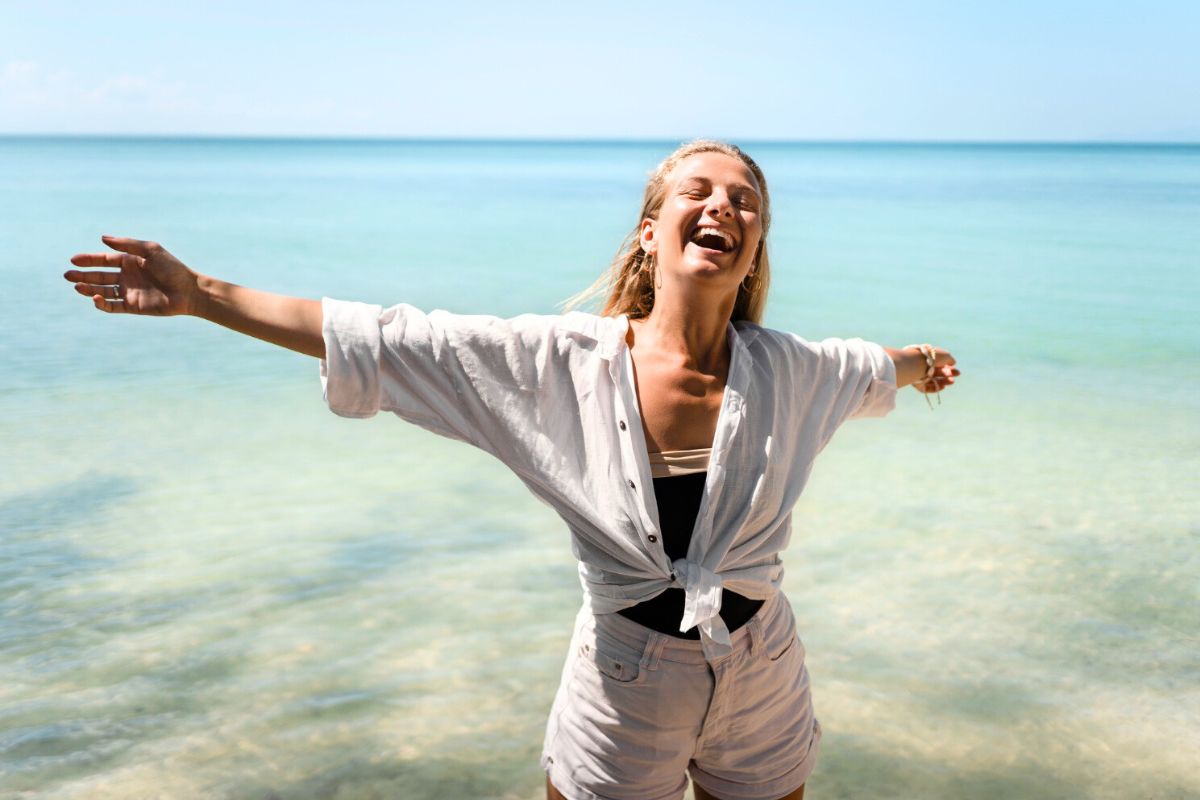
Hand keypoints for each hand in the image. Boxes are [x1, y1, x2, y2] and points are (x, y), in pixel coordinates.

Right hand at [64, 236, 201, 315]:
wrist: (189, 291)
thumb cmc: (172, 268)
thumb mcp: (150, 250)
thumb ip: (127, 245)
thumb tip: (102, 239)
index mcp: (130, 262)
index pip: (104, 260)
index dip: (89, 260)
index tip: (73, 260)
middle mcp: (127, 277)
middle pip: (100, 276)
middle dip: (83, 276)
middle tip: (67, 275)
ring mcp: (129, 292)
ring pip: (103, 291)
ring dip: (89, 289)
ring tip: (77, 286)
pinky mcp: (133, 307)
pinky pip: (113, 306)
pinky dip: (102, 304)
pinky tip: (95, 298)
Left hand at [912, 347, 958, 394]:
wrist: (916, 363)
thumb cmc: (931, 357)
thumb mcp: (944, 355)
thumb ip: (950, 359)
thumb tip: (953, 363)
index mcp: (930, 358)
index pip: (941, 365)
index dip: (950, 369)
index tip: (957, 372)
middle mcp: (925, 367)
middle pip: (938, 373)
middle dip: (948, 375)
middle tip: (956, 376)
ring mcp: (921, 376)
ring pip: (934, 380)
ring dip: (944, 382)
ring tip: (951, 382)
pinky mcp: (917, 384)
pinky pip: (927, 388)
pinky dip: (935, 388)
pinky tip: (943, 387)